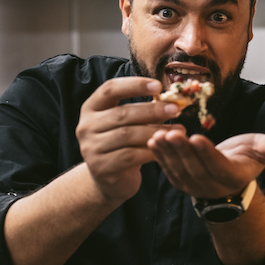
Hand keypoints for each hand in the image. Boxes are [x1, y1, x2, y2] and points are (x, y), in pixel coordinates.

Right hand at [76, 77, 180, 203]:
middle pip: (121, 114)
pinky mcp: (100, 167)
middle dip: (151, 110)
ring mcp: (90, 147)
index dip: (134, 85)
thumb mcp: (131, 124)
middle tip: (176, 109)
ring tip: (178, 131)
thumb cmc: (124, 144)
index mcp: (92, 108)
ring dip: (156, 132)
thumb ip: (145, 111)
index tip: (158, 85)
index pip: (109, 89)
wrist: (110, 178)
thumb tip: (174, 100)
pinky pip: (129, 156)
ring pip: (127, 135)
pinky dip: (150, 151)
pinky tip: (166, 149)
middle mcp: (86, 126)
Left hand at [148, 127, 264, 198]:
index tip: (196, 137)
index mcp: (233, 176)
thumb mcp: (262, 151)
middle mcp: (212, 185)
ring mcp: (193, 185)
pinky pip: (168, 169)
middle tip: (171, 133)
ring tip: (159, 135)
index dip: (207, 153)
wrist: (230, 180)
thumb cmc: (247, 159)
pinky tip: (153, 140)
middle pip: (195, 168)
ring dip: (168, 153)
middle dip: (182, 151)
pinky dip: (160, 156)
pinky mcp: (180, 180)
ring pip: (179, 169)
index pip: (218, 166)